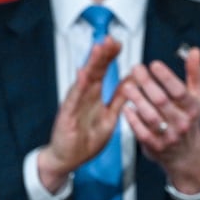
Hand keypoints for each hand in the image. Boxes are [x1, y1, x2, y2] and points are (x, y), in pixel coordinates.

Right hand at [37, 37, 127, 191]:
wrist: (67, 160)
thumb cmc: (86, 140)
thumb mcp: (109, 117)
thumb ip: (119, 99)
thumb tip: (132, 81)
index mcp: (95, 96)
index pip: (103, 72)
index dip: (110, 57)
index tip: (118, 43)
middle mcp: (84, 97)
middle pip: (94, 71)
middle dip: (102, 54)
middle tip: (110, 39)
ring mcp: (74, 105)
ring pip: (84, 81)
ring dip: (92, 64)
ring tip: (98, 48)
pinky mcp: (67, 116)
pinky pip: (74, 100)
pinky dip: (79, 87)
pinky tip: (83, 74)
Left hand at [119, 45, 199, 193]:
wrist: (187, 155)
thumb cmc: (190, 119)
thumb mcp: (198, 97)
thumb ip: (195, 73)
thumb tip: (195, 51)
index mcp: (192, 108)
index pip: (179, 91)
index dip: (166, 77)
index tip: (154, 64)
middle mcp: (181, 123)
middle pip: (162, 101)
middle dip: (147, 83)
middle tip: (136, 69)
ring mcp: (168, 136)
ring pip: (150, 115)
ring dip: (137, 99)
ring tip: (127, 86)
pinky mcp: (155, 146)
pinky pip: (141, 131)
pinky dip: (133, 119)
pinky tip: (126, 107)